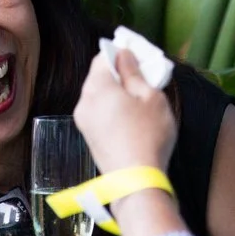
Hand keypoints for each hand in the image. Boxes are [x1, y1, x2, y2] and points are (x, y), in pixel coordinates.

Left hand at [74, 49, 177, 173]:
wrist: (136, 181)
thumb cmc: (148, 136)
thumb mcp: (151, 97)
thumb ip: (134, 72)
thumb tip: (124, 55)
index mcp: (97, 87)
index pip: (103, 57)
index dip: (122, 54)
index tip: (140, 60)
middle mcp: (84, 101)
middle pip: (98, 76)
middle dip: (119, 73)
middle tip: (144, 80)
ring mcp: (83, 120)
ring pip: (98, 94)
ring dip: (116, 92)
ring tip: (140, 102)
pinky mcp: (88, 135)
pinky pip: (98, 111)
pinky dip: (111, 108)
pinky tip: (131, 118)